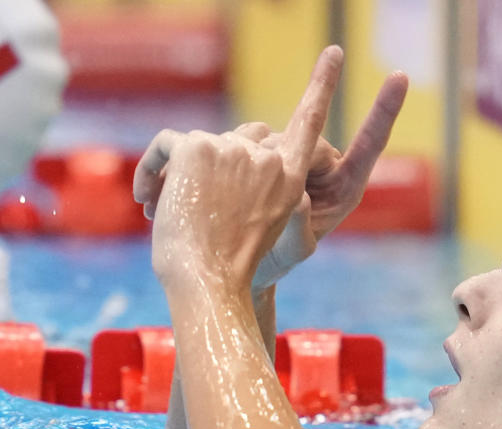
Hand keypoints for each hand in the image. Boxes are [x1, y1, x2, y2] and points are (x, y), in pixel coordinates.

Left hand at [140, 46, 345, 294]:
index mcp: (293, 178)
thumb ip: (263, 183)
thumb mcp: (268, 224)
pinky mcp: (197, 148)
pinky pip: (166, 143)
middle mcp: (268, 158)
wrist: (207, 282)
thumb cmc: (234, 266)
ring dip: (180, 175)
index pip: (309, 122)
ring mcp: (234, 149)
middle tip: (197, 206)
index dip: (323, 84)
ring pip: (200, 145)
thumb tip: (239, 147)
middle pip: (242, 135)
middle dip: (219, 166)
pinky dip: (149, 169)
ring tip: (167, 213)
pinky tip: (147, 200)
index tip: (334, 53)